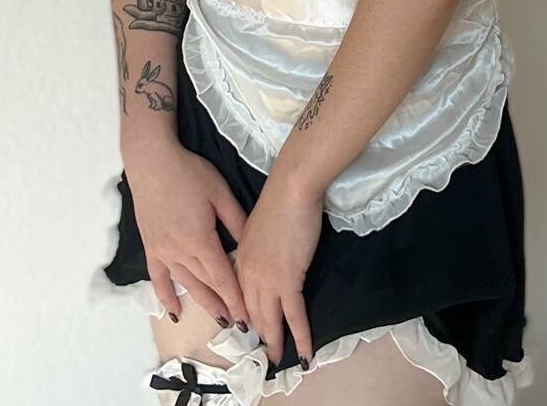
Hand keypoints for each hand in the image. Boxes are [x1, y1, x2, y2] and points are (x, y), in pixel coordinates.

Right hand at [126, 142, 251, 328]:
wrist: (152, 162)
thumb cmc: (189, 173)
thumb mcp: (220, 193)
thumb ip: (237, 221)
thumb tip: (252, 245)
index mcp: (201, 240)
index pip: (223, 277)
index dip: (237, 298)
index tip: (249, 316)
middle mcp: (181, 253)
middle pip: (207, 285)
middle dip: (225, 305)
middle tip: (240, 324)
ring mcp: (163, 253)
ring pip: (187, 285)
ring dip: (203, 304)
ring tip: (219, 320)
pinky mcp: (151, 248)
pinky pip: (159, 279)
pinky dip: (167, 297)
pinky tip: (175, 311)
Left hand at [233, 170, 322, 367]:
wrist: (291, 188)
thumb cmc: (281, 199)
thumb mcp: (259, 224)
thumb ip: (258, 245)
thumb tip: (267, 256)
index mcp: (240, 257)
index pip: (242, 294)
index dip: (248, 313)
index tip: (252, 327)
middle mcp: (248, 272)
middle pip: (253, 311)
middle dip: (260, 333)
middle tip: (268, 350)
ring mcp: (266, 279)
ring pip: (270, 318)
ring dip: (276, 341)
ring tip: (280, 358)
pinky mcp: (288, 280)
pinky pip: (294, 316)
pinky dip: (301, 336)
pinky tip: (306, 352)